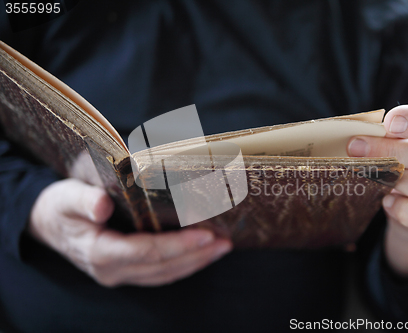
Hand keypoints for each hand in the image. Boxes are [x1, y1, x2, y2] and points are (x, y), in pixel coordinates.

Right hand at [29, 178, 231, 286]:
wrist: (46, 223)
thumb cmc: (58, 206)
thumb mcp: (65, 197)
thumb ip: (83, 201)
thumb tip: (102, 205)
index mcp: (100, 253)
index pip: (147, 252)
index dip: (178, 245)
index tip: (205, 235)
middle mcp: (113, 270)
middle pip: (163, 267)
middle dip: (196, 255)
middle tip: (225, 243)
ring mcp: (120, 274)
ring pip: (165, 274)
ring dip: (195, 262)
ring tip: (221, 248)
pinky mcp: (127, 270)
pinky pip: (160, 272)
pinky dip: (183, 263)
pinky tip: (200, 253)